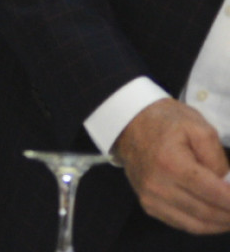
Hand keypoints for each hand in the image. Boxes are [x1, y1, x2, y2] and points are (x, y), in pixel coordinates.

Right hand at [114, 98, 229, 233]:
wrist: (129, 123)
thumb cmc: (166, 122)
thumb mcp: (198, 127)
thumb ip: (217, 158)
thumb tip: (228, 184)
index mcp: (171, 163)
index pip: (214, 193)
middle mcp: (158, 185)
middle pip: (207, 212)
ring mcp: (151, 198)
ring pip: (196, 225)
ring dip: (221, 224)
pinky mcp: (148, 205)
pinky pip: (182, 224)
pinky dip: (203, 225)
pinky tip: (215, 217)